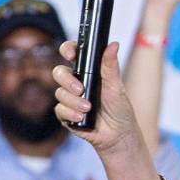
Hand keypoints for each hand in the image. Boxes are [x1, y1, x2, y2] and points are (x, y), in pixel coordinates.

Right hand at [53, 41, 142, 155]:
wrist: (118, 134)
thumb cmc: (119, 108)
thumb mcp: (116, 86)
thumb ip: (111, 66)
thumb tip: (113, 45)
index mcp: (89, 72)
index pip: (73, 55)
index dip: (68, 50)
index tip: (70, 54)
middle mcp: (76, 83)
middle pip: (59, 72)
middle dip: (67, 80)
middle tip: (80, 89)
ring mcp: (70, 98)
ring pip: (59, 92)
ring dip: (73, 101)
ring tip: (88, 108)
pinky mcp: (65, 113)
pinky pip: (59, 109)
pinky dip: (70, 113)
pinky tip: (81, 117)